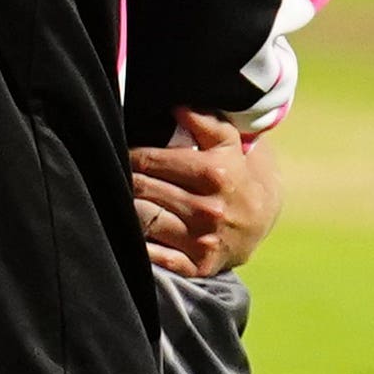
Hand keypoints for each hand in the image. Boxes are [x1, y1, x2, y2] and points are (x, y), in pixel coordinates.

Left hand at [131, 108, 282, 280]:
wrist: (260, 224)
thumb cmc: (234, 176)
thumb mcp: (229, 145)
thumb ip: (206, 122)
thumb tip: (178, 107)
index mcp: (215, 174)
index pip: (149, 160)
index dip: (129, 155)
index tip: (120, 154)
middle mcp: (209, 209)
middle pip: (141, 188)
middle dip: (123, 180)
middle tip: (113, 174)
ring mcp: (203, 240)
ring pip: (142, 218)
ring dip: (125, 208)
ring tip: (119, 199)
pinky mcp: (198, 266)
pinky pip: (154, 256)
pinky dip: (138, 244)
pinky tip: (130, 232)